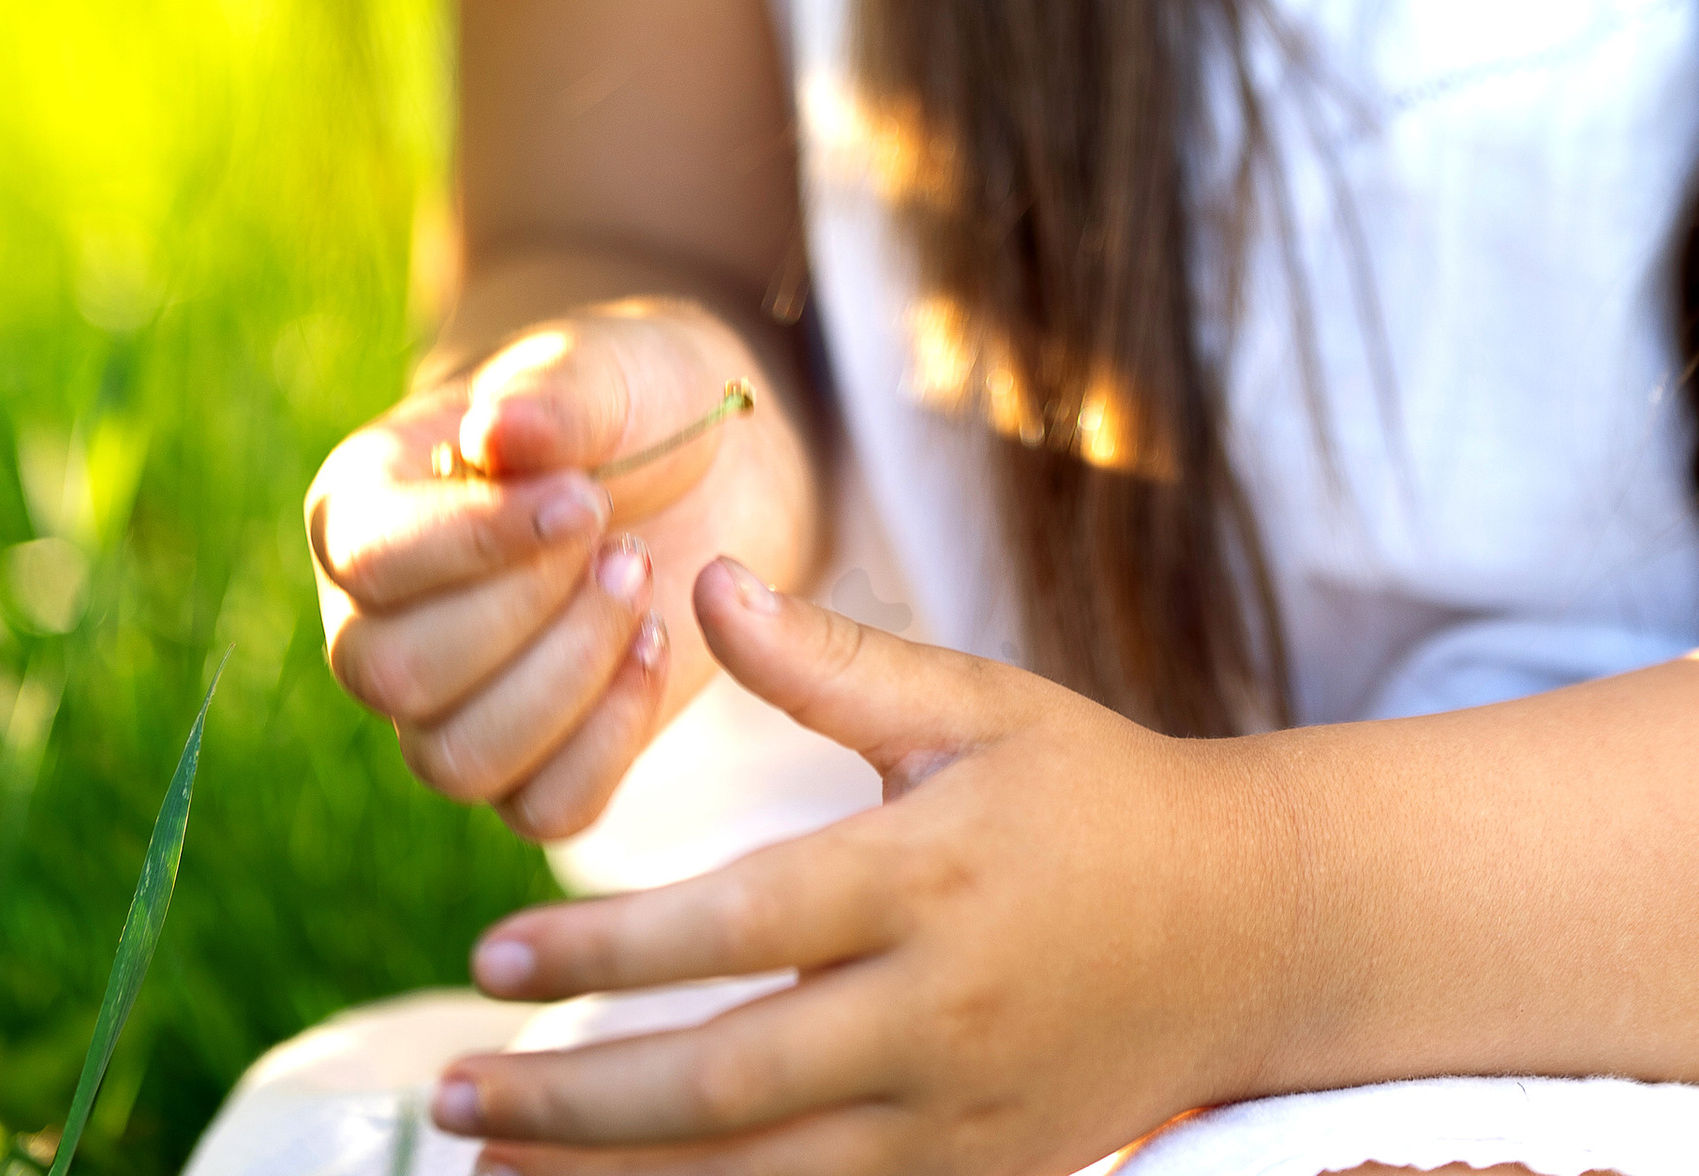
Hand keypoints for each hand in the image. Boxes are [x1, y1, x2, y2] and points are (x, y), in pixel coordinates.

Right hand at [306, 303, 785, 839]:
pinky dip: (611, 737)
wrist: (714, 461)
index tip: (586, 497)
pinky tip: (658, 642)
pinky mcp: (531, 763)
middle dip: (525, 610)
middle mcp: (379, 621)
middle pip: (396, 675)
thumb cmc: (633, 399)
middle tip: (619, 537)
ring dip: (569, 675)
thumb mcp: (605, 367)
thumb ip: (554, 395)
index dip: (475, 540)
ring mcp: (446, 707)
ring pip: (457, 760)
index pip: (368, 557)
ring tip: (640, 577)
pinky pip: (543, 808)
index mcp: (363, 507)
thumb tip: (495, 430)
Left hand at [429, 561, 1280, 1175]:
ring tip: (487, 1173)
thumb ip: (830, 662)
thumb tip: (705, 582)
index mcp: (929, 875)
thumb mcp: (976, 703)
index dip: (605, 950)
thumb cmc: (1095, 791)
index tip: (491, 956)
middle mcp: (937, 1013)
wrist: (1247, 927)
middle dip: (573, 1100)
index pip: (736, 927)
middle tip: (450, 1092)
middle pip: (724, 1082)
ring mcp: (957, 1120)